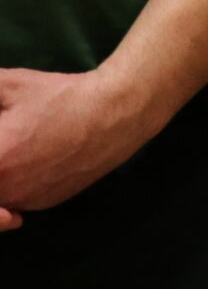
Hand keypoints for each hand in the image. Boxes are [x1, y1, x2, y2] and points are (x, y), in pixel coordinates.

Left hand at [0, 67, 160, 224]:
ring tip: (12, 154)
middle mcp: (3, 189)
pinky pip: (13, 204)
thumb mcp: (13, 84)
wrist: (116, 115)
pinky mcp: (43, 204)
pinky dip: (10, 190)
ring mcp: (23, 200)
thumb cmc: (61, 97)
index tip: (1, 133)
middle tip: (7, 143)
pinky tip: (25, 163)